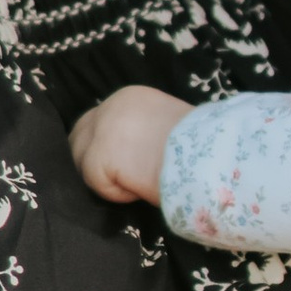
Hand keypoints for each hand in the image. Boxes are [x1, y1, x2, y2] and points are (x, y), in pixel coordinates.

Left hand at [70, 84, 191, 205]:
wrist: (212, 157)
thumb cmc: (202, 149)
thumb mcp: (167, 129)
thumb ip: (141, 134)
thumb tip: (128, 155)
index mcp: (131, 97)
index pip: (98, 122)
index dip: (102, 148)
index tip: (118, 167)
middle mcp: (112, 105)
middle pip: (79, 138)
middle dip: (91, 163)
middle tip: (115, 184)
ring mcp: (102, 128)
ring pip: (82, 162)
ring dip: (105, 179)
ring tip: (137, 184)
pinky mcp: (98, 154)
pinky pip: (95, 182)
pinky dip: (117, 193)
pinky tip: (141, 189)